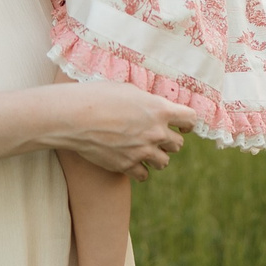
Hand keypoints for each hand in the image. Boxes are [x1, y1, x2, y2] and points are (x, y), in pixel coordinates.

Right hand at [51, 82, 196, 179]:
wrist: (75, 117)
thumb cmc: (98, 97)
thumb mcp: (127, 90)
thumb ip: (146, 101)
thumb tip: (153, 107)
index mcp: (159, 109)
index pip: (190, 119)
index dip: (187, 123)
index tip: (182, 126)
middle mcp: (156, 132)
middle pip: (178, 145)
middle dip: (169, 141)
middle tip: (156, 137)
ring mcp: (143, 151)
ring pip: (164, 162)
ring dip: (157, 157)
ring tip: (145, 151)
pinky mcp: (127, 166)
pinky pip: (144, 175)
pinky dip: (140, 170)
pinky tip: (132, 161)